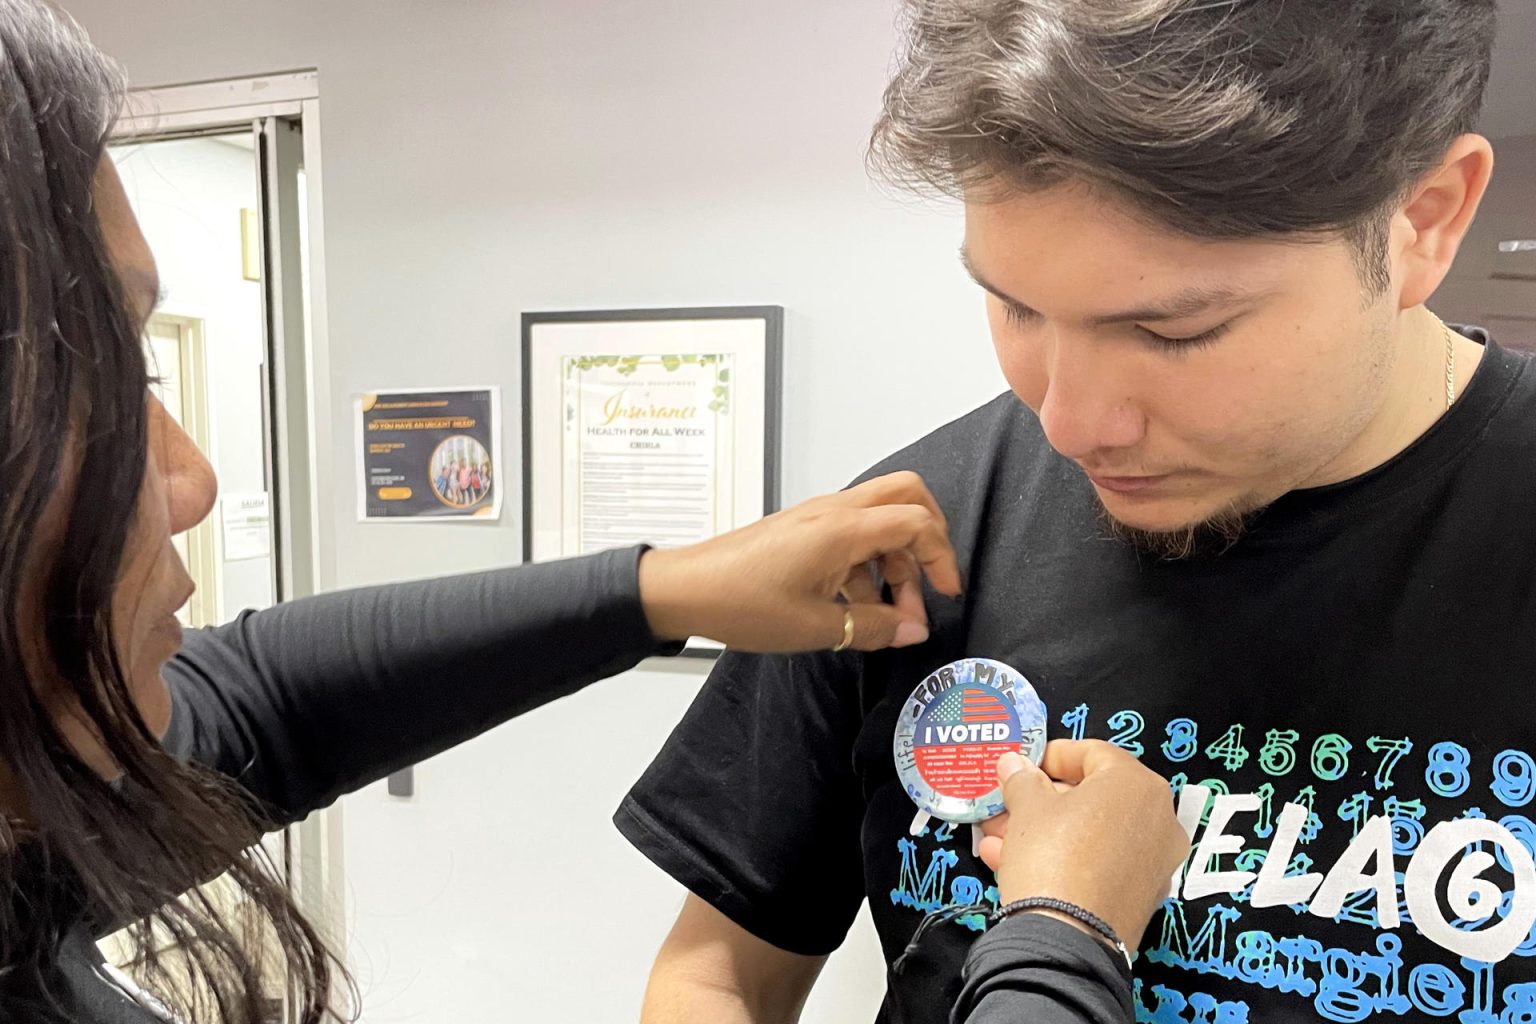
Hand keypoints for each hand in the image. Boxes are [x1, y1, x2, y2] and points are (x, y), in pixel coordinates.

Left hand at [637, 471, 961, 652]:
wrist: (686, 589)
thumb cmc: (741, 602)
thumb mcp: (816, 627)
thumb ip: (873, 628)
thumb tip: (911, 631)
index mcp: (842, 528)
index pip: (917, 521)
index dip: (941, 557)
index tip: (946, 594)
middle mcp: (834, 511)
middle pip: (906, 497)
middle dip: (928, 540)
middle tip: (929, 586)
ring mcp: (818, 518)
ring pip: (880, 521)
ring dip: (895, 563)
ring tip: (889, 617)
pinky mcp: (804, 531)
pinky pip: (852, 536)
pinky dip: (867, 567)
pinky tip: (858, 609)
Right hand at [976, 740, 1187, 949]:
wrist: (1068, 940)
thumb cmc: (1052, 857)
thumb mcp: (1027, 808)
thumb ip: (1022, 780)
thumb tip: (1014, 765)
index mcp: (1137, 784)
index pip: (1092, 752)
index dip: (1050, 755)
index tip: (1022, 766)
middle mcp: (1158, 818)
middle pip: (1092, 796)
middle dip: (1041, 800)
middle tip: (1007, 804)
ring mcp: (1154, 860)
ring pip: (1091, 833)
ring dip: (1043, 830)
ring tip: (998, 838)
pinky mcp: (1141, 896)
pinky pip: (1098, 862)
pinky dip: (1063, 858)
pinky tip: (1013, 864)